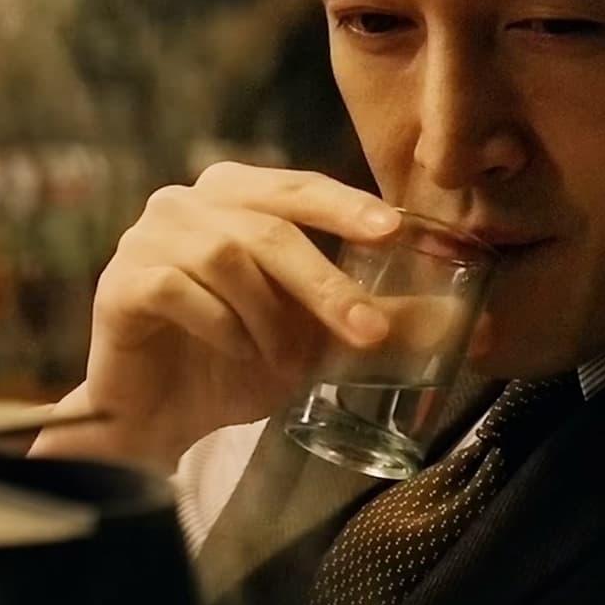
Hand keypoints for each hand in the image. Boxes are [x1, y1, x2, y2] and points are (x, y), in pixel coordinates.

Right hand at [33, 163, 402, 472]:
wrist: (159, 418)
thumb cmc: (237, 362)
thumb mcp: (319, 341)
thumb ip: (384, 323)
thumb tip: (482, 329)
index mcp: (235, 194)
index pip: (298, 186)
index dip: (345, 206)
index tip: (392, 233)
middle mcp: (186, 202)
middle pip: (267, 225)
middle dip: (323, 281)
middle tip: (366, 330)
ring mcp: (147, 237)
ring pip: (226, 257)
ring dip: (267, 317)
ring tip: (282, 361)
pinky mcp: (121, 281)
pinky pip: (178, 289)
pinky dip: (220, 326)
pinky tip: (236, 354)